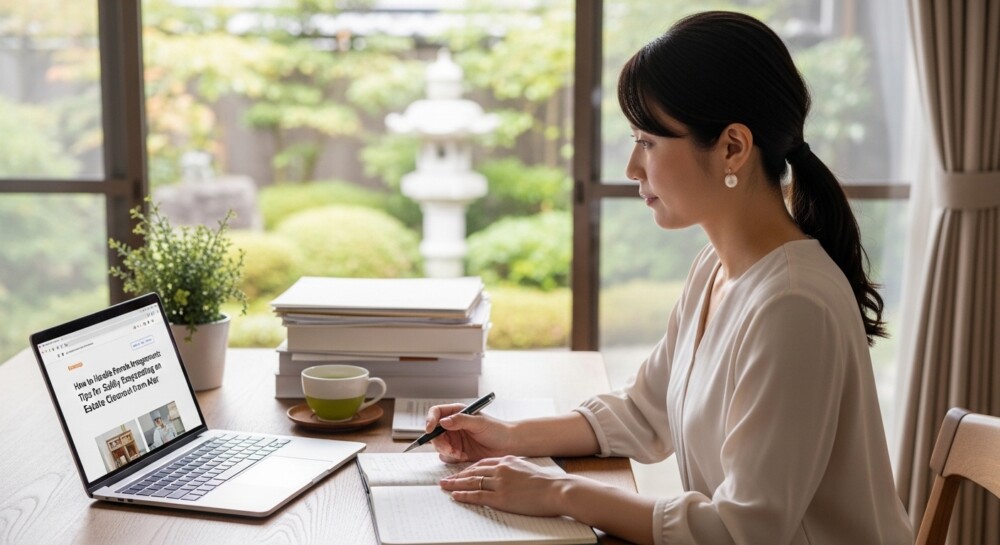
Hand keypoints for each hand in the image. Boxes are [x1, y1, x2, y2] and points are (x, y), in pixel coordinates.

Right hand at [426, 403, 512, 462]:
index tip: (429, 430)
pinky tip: (463, 456)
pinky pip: (447, 455)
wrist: (508, 445)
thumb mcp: (479, 423)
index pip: (436, 413)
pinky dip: (452, 457)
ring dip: (446, 450)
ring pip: (439, 445)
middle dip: (439, 441)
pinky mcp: (458, 451)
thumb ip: (460, 421)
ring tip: (459, 453)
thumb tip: (443, 421)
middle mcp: (453, 425)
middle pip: (434, 432)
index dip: (430, 420)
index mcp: (457, 413)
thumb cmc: (497, 429)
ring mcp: (455, 439)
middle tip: (449, 449)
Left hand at [439, 456, 574, 516]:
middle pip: (473, 472)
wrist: (556, 490)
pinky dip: (464, 495)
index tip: (460, 473)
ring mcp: (500, 483)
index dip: (469, 469)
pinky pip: (477, 495)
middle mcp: (501, 469)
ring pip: (472, 482)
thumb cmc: (547, 482)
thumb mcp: (527, 468)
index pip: (482, 464)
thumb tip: (508, 474)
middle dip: (458, 476)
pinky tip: (455, 496)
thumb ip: (514, 469)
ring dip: (456, 484)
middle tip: (445, 479)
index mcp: (507, 461)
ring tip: (444, 486)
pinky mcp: (501, 497)